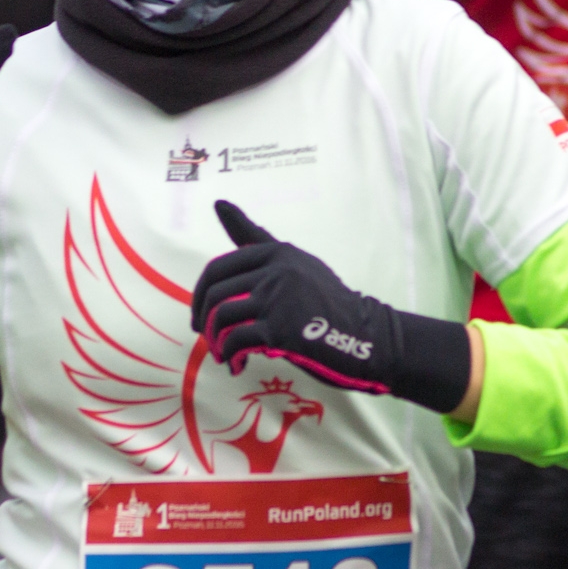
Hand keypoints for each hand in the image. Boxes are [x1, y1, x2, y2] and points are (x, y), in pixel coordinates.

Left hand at [191, 201, 401, 393]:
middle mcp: (276, 270)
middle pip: (214, 293)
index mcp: (277, 253)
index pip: (218, 269)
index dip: (201, 295)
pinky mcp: (280, 329)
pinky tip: (238, 366)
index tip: (201, 315)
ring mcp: (278, 299)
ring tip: (224, 355)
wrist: (367, 336)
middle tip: (207, 338)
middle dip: (203, 319)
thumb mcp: (294, 261)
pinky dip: (230, 356)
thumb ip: (255, 237)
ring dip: (215, 341)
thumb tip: (218, 202)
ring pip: (221, 316)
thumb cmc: (325, 301)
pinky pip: (236, 341)